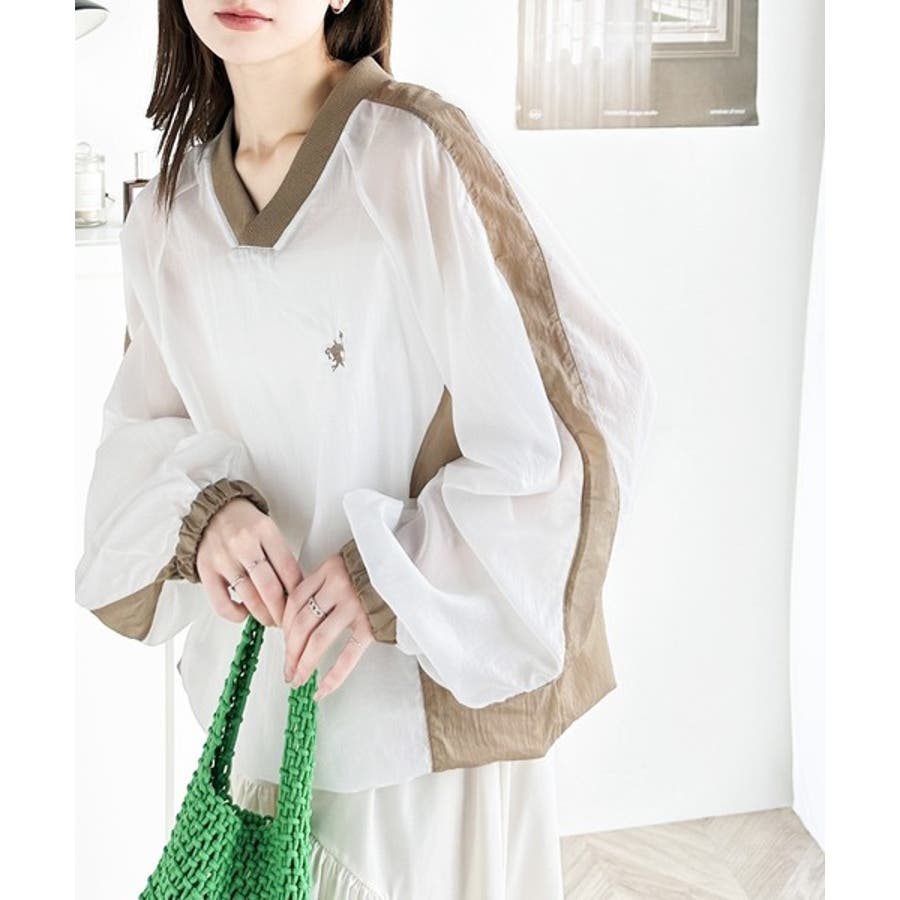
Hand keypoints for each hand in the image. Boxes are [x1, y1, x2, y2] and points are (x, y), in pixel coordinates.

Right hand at [196, 497, 302, 627]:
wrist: (212, 510)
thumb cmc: (244, 522)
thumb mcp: (268, 529)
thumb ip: (280, 555)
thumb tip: (295, 590)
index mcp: (265, 531)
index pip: (288, 569)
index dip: (297, 593)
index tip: (301, 604)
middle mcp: (244, 544)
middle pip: (270, 588)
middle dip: (282, 612)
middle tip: (287, 620)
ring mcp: (224, 558)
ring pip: (249, 598)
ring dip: (264, 615)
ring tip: (271, 620)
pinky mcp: (206, 570)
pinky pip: (221, 603)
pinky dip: (235, 614)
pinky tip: (244, 613)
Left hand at [282, 553, 373, 701]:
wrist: (406, 572)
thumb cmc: (374, 572)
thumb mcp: (344, 567)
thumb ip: (323, 585)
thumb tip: (299, 621)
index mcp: (329, 570)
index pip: (295, 600)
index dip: (284, 625)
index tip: (283, 642)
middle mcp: (338, 587)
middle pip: (302, 623)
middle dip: (290, 651)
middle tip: (287, 669)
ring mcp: (355, 606)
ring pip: (318, 639)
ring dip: (304, 664)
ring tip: (298, 679)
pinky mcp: (370, 623)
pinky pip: (348, 654)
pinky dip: (333, 676)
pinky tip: (323, 689)